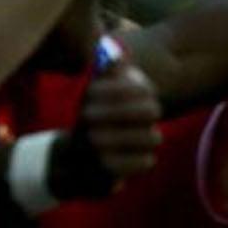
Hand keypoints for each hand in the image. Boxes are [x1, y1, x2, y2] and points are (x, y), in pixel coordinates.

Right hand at [49, 53, 163, 198]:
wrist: (74, 162)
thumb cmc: (96, 119)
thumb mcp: (97, 93)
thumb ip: (110, 72)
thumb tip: (118, 58)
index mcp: (90, 95)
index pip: (134, 87)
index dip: (146, 89)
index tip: (149, 92)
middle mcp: (91, 119)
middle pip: (149, 111)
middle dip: (153, 112)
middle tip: (154, 115)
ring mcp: (97, 145)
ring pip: (150, 137)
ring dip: (151, 137)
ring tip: (150, 137)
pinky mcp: (106, 170)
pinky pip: (143, 162)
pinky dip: (144, 159)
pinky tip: (143, 157)